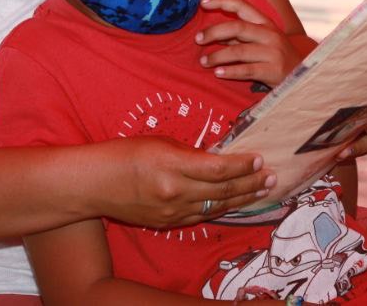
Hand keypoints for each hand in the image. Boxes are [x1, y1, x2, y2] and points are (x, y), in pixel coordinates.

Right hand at [101, 135, 273, 227]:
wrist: (94, 184)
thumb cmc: (125, 154)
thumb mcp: (160, 143)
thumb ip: (191, 153)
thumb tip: (219, 158)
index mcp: (172, 165)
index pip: (218, 168)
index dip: (243, 165)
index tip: (260, 158)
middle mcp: (175, 192)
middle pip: (223, 190)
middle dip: (251, 183)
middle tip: (272, 176)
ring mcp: (172, 212)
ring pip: (216, 207)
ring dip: (243, 198)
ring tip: (263, 190)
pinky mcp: (167, 223)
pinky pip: (201, 216)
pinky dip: (221, 208)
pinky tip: (235, 202)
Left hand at [196, 0, 302, 86]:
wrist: (303, 77)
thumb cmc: (277, 58)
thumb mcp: (262, 42)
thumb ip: (240, 37)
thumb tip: (212, 34)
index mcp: (266, 23)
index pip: (242, 5)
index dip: (222, 1)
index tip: (203, 2)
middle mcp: (270, 35)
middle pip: (237, 27)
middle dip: (214, 32)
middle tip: (197, 39)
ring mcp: (273, 52)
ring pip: (239, 51)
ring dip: (217, 55)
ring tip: (204, 61)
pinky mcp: (273, 71)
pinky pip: (246, 70)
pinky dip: (230, 71)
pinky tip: (218, 73)